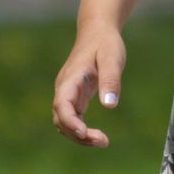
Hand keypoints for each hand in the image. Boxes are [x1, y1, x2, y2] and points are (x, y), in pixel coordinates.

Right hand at [52, 21, 125, 147]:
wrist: (98, 31)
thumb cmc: (105, 43)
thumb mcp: (112, 58)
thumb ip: (111, 80)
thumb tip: (110, 106)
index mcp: (71, 79)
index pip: (62, 105)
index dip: (70, 122)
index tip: (84, 133)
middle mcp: (65, 88)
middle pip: (61, 119)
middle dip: (78, 135)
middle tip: (103, 141)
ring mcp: (68, 94)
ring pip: (65, 122)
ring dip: (79, 136)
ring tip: (102, 142)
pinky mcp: (75, 97)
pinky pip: (73, 119)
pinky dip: (82, 130)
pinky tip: (97, 136)